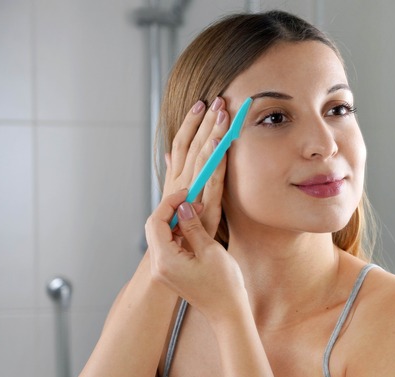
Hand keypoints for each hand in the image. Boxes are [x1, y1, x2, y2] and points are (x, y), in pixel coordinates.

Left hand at [145, 189, 246, 323]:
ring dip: (173, 221)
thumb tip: (183, 208)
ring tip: (195, 213)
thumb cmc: (224, 285)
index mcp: (166, 260)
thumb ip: (193, 227)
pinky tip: (191, 229)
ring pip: (159, 237)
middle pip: (154, 228)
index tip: (187, 192)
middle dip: (170, 210)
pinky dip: (176, 234)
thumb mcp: (210, 251)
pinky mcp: (170, 274)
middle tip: (191, 200)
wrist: (227, 312)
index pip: (157, 222)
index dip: (170, 203)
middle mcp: (158, 267)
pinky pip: (166, 247)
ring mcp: (162, 272)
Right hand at [162, 97, 229, 237]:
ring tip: (222, 114)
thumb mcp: (176, 199)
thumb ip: (175, 175)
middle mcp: (182, 183)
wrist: (177, 259)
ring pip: (202, 158)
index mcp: (176, 179)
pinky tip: (223, 145)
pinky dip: (217, 161)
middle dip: (204, 121)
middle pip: (192, 145)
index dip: (190, 123)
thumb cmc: (180, 230)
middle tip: (215, 99)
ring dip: (212, 134)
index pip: (181, 143)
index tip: (200, 103)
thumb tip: (171, 154)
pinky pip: (213, 180)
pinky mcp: (206, 207)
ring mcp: (193, 195)